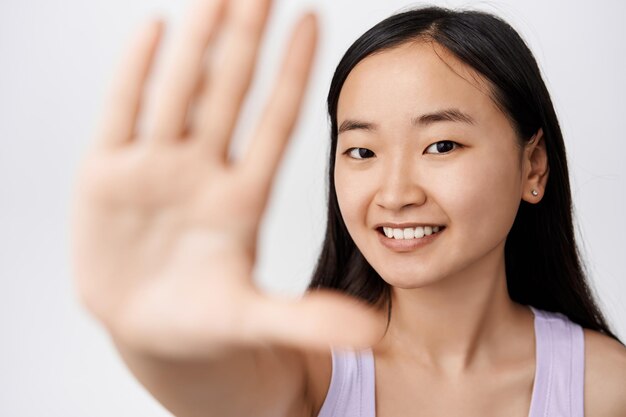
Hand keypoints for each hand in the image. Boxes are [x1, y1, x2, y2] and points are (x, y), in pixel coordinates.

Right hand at [71, 0, 382, 358]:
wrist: (147, 332)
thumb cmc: (204, 324)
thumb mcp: (254, 321)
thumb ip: (307, 322)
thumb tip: (370, 333)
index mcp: (243, 200)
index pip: (276, 123)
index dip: (294, 74)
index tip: (314, 21)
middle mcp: (202, 172)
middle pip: (228, 94)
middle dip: (245, 40)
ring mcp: (155, 169)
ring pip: (178, 93)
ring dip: (196, 44)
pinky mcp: (106, 176)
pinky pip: (122, 114)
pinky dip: (135, 75)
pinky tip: (154, 32)